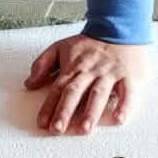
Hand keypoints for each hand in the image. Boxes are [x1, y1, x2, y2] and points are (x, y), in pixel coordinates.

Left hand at [25, 34, 149, 134]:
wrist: (120, 28)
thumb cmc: (90, 43)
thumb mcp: (60, 47)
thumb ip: (42, 64)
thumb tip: (29, 84)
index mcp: (73, 67)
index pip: (58, 89)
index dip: (49, 107)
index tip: (42, 124)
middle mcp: (90, 72)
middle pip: (75, 92)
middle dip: (65, 111)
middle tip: (58, 129)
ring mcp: (110, 74)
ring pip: (99, 93)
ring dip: (91, 111)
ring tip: (85, 129)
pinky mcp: (128, 75)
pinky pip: (127, 91)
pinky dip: (124, 105)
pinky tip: (119, 118)